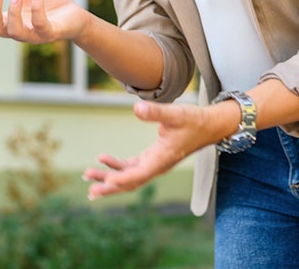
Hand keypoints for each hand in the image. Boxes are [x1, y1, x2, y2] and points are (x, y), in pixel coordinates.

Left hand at [82, 99, 238, 199]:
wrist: (209, 126)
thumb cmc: (194, 120)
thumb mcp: (175, 113)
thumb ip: (156, 112)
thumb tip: (137, 108)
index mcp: (162, 160)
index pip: (138, 175)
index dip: (120, 179)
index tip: (105, 182)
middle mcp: (157, 166)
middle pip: (130, 182)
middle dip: (109, 186)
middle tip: (90, 191)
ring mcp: (155, 163)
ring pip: (128, 176)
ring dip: (109, 177)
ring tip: (88, 176)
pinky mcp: (153, 158)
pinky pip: (132, 167)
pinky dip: (117, 166)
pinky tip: (103, 160)